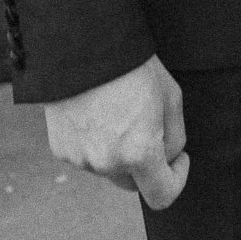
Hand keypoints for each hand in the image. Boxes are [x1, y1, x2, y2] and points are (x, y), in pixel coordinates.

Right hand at [44, 55, 188, 208]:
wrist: (82, 44)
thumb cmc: (132, 65)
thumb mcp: (170, 95)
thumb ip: (174, 136)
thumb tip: (166, 157)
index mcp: (139, 152)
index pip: (161, 195)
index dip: (176, 179)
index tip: (179, 159)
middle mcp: (108, 163)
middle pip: (133, 181)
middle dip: (146, 162)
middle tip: (148, 124)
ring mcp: (81, 159)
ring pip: (109, 166)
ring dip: (118, 149)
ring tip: (117, 107)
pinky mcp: (61, 150)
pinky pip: (86, 155)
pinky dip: (95, 141)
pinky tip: (95, 110)